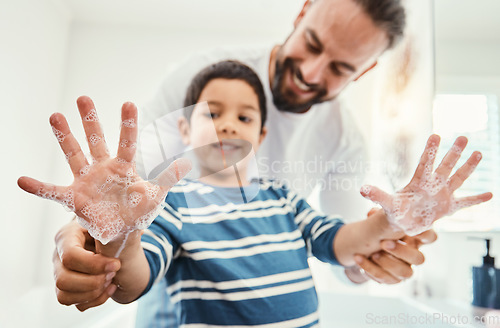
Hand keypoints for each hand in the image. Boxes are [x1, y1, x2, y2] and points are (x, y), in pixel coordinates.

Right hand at [18, 96, 190, 244]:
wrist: (121, 230)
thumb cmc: (137, 210)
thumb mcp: (155, 195)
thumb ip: (168, 178)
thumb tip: (187, 162)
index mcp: (123, 167)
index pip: (127, 142)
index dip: (128, 124)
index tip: (128, 102)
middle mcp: (102, 168)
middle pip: (96, 140)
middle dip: (90, 120)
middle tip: (84, 97)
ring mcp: (86, 181)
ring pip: (73, 155)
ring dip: (64, 137)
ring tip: (55, 115)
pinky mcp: (74, 198)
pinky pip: (53, 192)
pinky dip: (39, 188)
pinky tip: (22, 180)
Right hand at [53, 220, 119, 310]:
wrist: (108, 241)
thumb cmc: (108, 230)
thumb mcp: (110, 224)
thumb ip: (116, 227)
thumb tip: (138, 230)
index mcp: (66, 236)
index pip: (70, 256)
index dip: (94, 264)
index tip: (116, 264)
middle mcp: (58, 256)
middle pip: (63, 280)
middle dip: (93, 282)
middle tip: (113, 273)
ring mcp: (60, 274)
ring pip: (64, 295)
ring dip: (94, 292)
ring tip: (112, 280)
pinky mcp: (67, 289)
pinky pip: (76, 304)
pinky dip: (97, 299)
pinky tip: (111, 287)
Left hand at [348, 208, 436, 283]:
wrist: (364, 247)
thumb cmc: (379, 229)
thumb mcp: (381, 219)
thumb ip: (381, 214)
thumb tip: (373, 213)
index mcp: (415, 237)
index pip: (430, 237)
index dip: (424, 234)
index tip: (409, 229)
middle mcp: (413, 254)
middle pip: (419, 259)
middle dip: (401, 251)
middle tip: (383, 242)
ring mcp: (405, 268)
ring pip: (405, 272)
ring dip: (386, 263)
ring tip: (372, 253)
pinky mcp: (393, 278)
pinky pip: (385, 278)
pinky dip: (370, 268)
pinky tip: (359, 258)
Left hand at [361, 134, 491, 235]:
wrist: (403, 222)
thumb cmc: (395, 211)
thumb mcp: (387, 204)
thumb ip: (377, 195)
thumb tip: (361, 188)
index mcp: (418, 182)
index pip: (425, 164)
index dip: (430, 151)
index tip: (435, 135)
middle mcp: (432, 185)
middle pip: (444, 166)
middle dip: (453, 153)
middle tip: (463, 137)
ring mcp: (442, 195)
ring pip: (457, 178)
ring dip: (467, 167)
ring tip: (478, 153)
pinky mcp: (448, 207)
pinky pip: (465, 203)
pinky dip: (476, 200)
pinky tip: (490, 194)